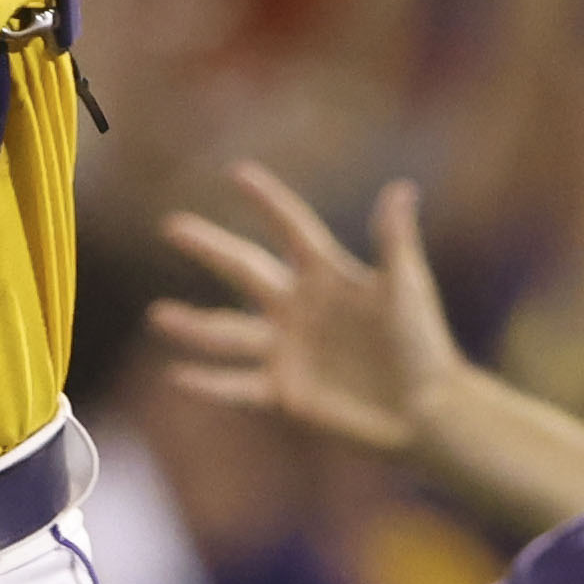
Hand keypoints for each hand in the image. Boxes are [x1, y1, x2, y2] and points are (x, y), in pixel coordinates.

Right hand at [154, 164, 465, 463]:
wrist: (426, 410)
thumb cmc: (422, 343)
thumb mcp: (407, 287)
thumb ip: (394, 240)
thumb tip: (401, 188)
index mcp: (328, 275)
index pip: (291, 230)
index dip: (267, 202)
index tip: (237, 173)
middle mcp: (298, 307)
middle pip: (244, 269)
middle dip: (209, 248)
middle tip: (172, 225)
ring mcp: (287, 349)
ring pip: (229, 332)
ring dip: (193, 325)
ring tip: (158, 316)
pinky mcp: (285, 393)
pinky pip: (238, 387)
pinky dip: (209, 384)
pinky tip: (176, 377)